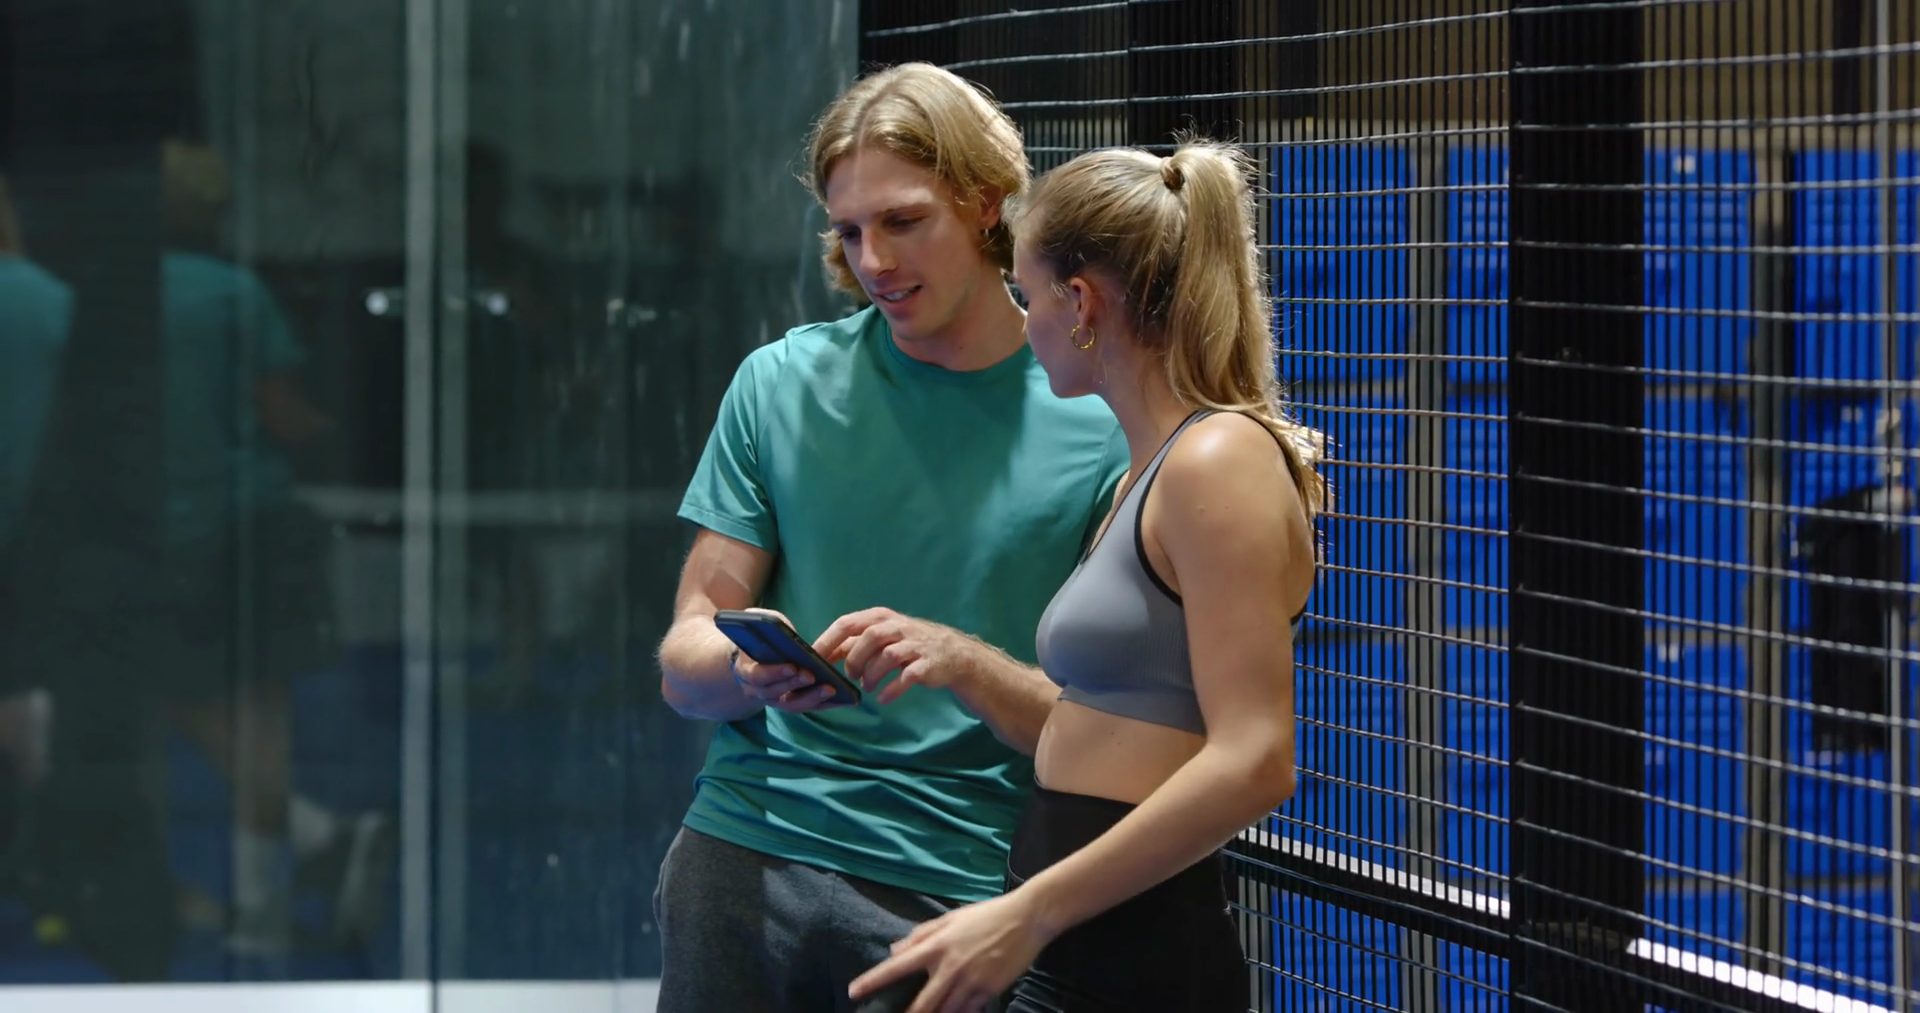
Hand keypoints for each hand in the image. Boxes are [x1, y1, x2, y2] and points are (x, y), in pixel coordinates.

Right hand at [721, 608, 847, 712]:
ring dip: (812, 697)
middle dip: (795, 684)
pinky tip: (842, 698)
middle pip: (776, 693)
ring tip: (831, 688)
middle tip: (812, 676)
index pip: (758, 675)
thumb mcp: (760, 623)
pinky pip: (808, 707)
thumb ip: (767, 623)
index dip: (775, 672)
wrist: (756, 657)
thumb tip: (779, 627)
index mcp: (746, 671)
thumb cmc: (762, 637)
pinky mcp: (792, 704)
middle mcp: (757, 691)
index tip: (792, 666)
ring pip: (792, 705)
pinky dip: (824, 704)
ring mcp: (775, 700)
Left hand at [813, 608, 980, 703]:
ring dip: (872, 675)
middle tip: (851, 676)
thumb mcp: (880, 637)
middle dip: (854, 660)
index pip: (848, 623)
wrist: (950, 653)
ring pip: (887, 656)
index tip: (813, 659)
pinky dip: (891, 689)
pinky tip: (883, 699)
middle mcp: (897, 627)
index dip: (828, 641)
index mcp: (880, 617)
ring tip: (868, 687)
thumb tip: (820, 654)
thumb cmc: (907, 645)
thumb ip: (852, 644)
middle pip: (868, 637)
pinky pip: (907, 677)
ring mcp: (914, 645)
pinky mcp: (926, 664)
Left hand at [847, 892, 1054, 1012]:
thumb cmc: (985, 915)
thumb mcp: (950, 918)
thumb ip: (920, 935)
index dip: (872, 981)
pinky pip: (967, 1011)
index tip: (853, 992)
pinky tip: (953, 1012)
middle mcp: (950, 966)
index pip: (896, 967)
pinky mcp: (989, 991)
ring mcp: (970, 981)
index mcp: (936, 945)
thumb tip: (894, 950)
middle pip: (920, 1004)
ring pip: (944, 1012)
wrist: (1026, 918)